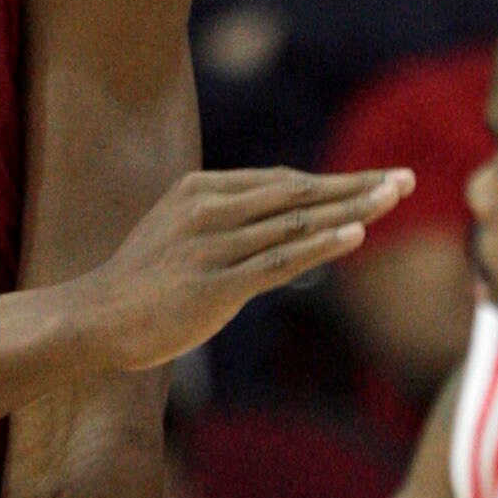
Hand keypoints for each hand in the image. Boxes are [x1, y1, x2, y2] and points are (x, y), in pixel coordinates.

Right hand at [80, 165, 413, 369]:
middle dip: (355, 185)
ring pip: (296, 221)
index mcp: (203, 188)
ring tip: (393, 198)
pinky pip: (278, 261)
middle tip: (404, 179)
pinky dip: (320, 245)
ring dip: (351, 209)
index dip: (334, 181)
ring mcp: (213, 245)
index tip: (376, 178)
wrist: (93, 319)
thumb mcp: (179, 229)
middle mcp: (212, 207)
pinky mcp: (214, 285)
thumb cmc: (140, 281)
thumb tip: (272, 213)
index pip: (284, 181)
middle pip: (299, 192)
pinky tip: (354, 234)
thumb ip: (224, 217)